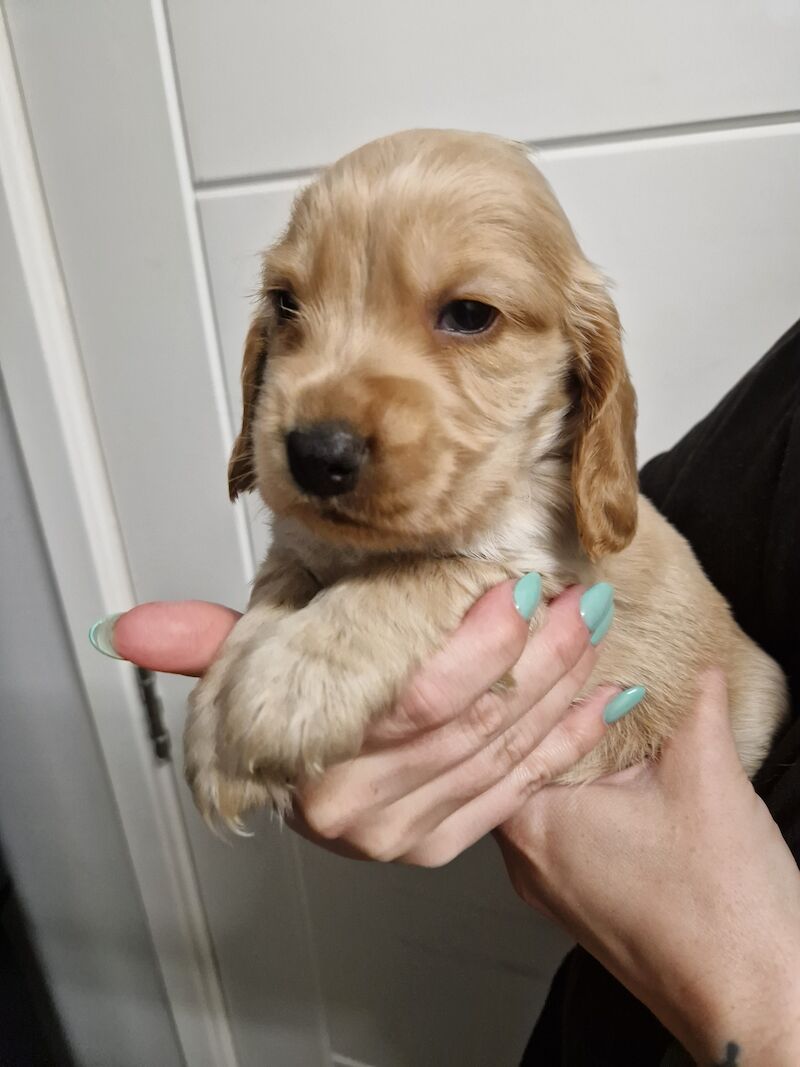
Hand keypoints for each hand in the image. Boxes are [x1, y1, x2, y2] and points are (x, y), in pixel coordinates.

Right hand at [106, 581, 629, 863]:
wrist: (319, 779)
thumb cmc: (292, 709)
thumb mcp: (253, 667)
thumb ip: (207, 646)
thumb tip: (126, 631)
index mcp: (314, 769)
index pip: (416, 704)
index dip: (477, 646)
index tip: (516, 589)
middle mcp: (362, 816)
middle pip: (476, 727)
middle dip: (540, 655)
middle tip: (573, 594)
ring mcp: (412, 838)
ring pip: (510, 755)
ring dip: (564, 686)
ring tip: (592, 626)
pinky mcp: (448, 846)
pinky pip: (525, 792)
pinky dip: (571, 740)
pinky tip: (601, 697)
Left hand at [496, 671, 799, 1065]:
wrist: (755, 1006)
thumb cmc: (724, 917)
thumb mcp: (708, 778)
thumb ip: (692, 705)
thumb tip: (694, 666)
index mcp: (532, 821)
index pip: (514, 721)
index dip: (542, 667)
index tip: (564, 627)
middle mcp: (524, 857)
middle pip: (521, 754)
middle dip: (556, 701)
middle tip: (583, 650)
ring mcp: (549, 884)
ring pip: (543, 789)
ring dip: (570, 743)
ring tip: (603, 696)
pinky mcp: (580, 900)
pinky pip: (564, 822)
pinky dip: (584, 784)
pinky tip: (617, 761)